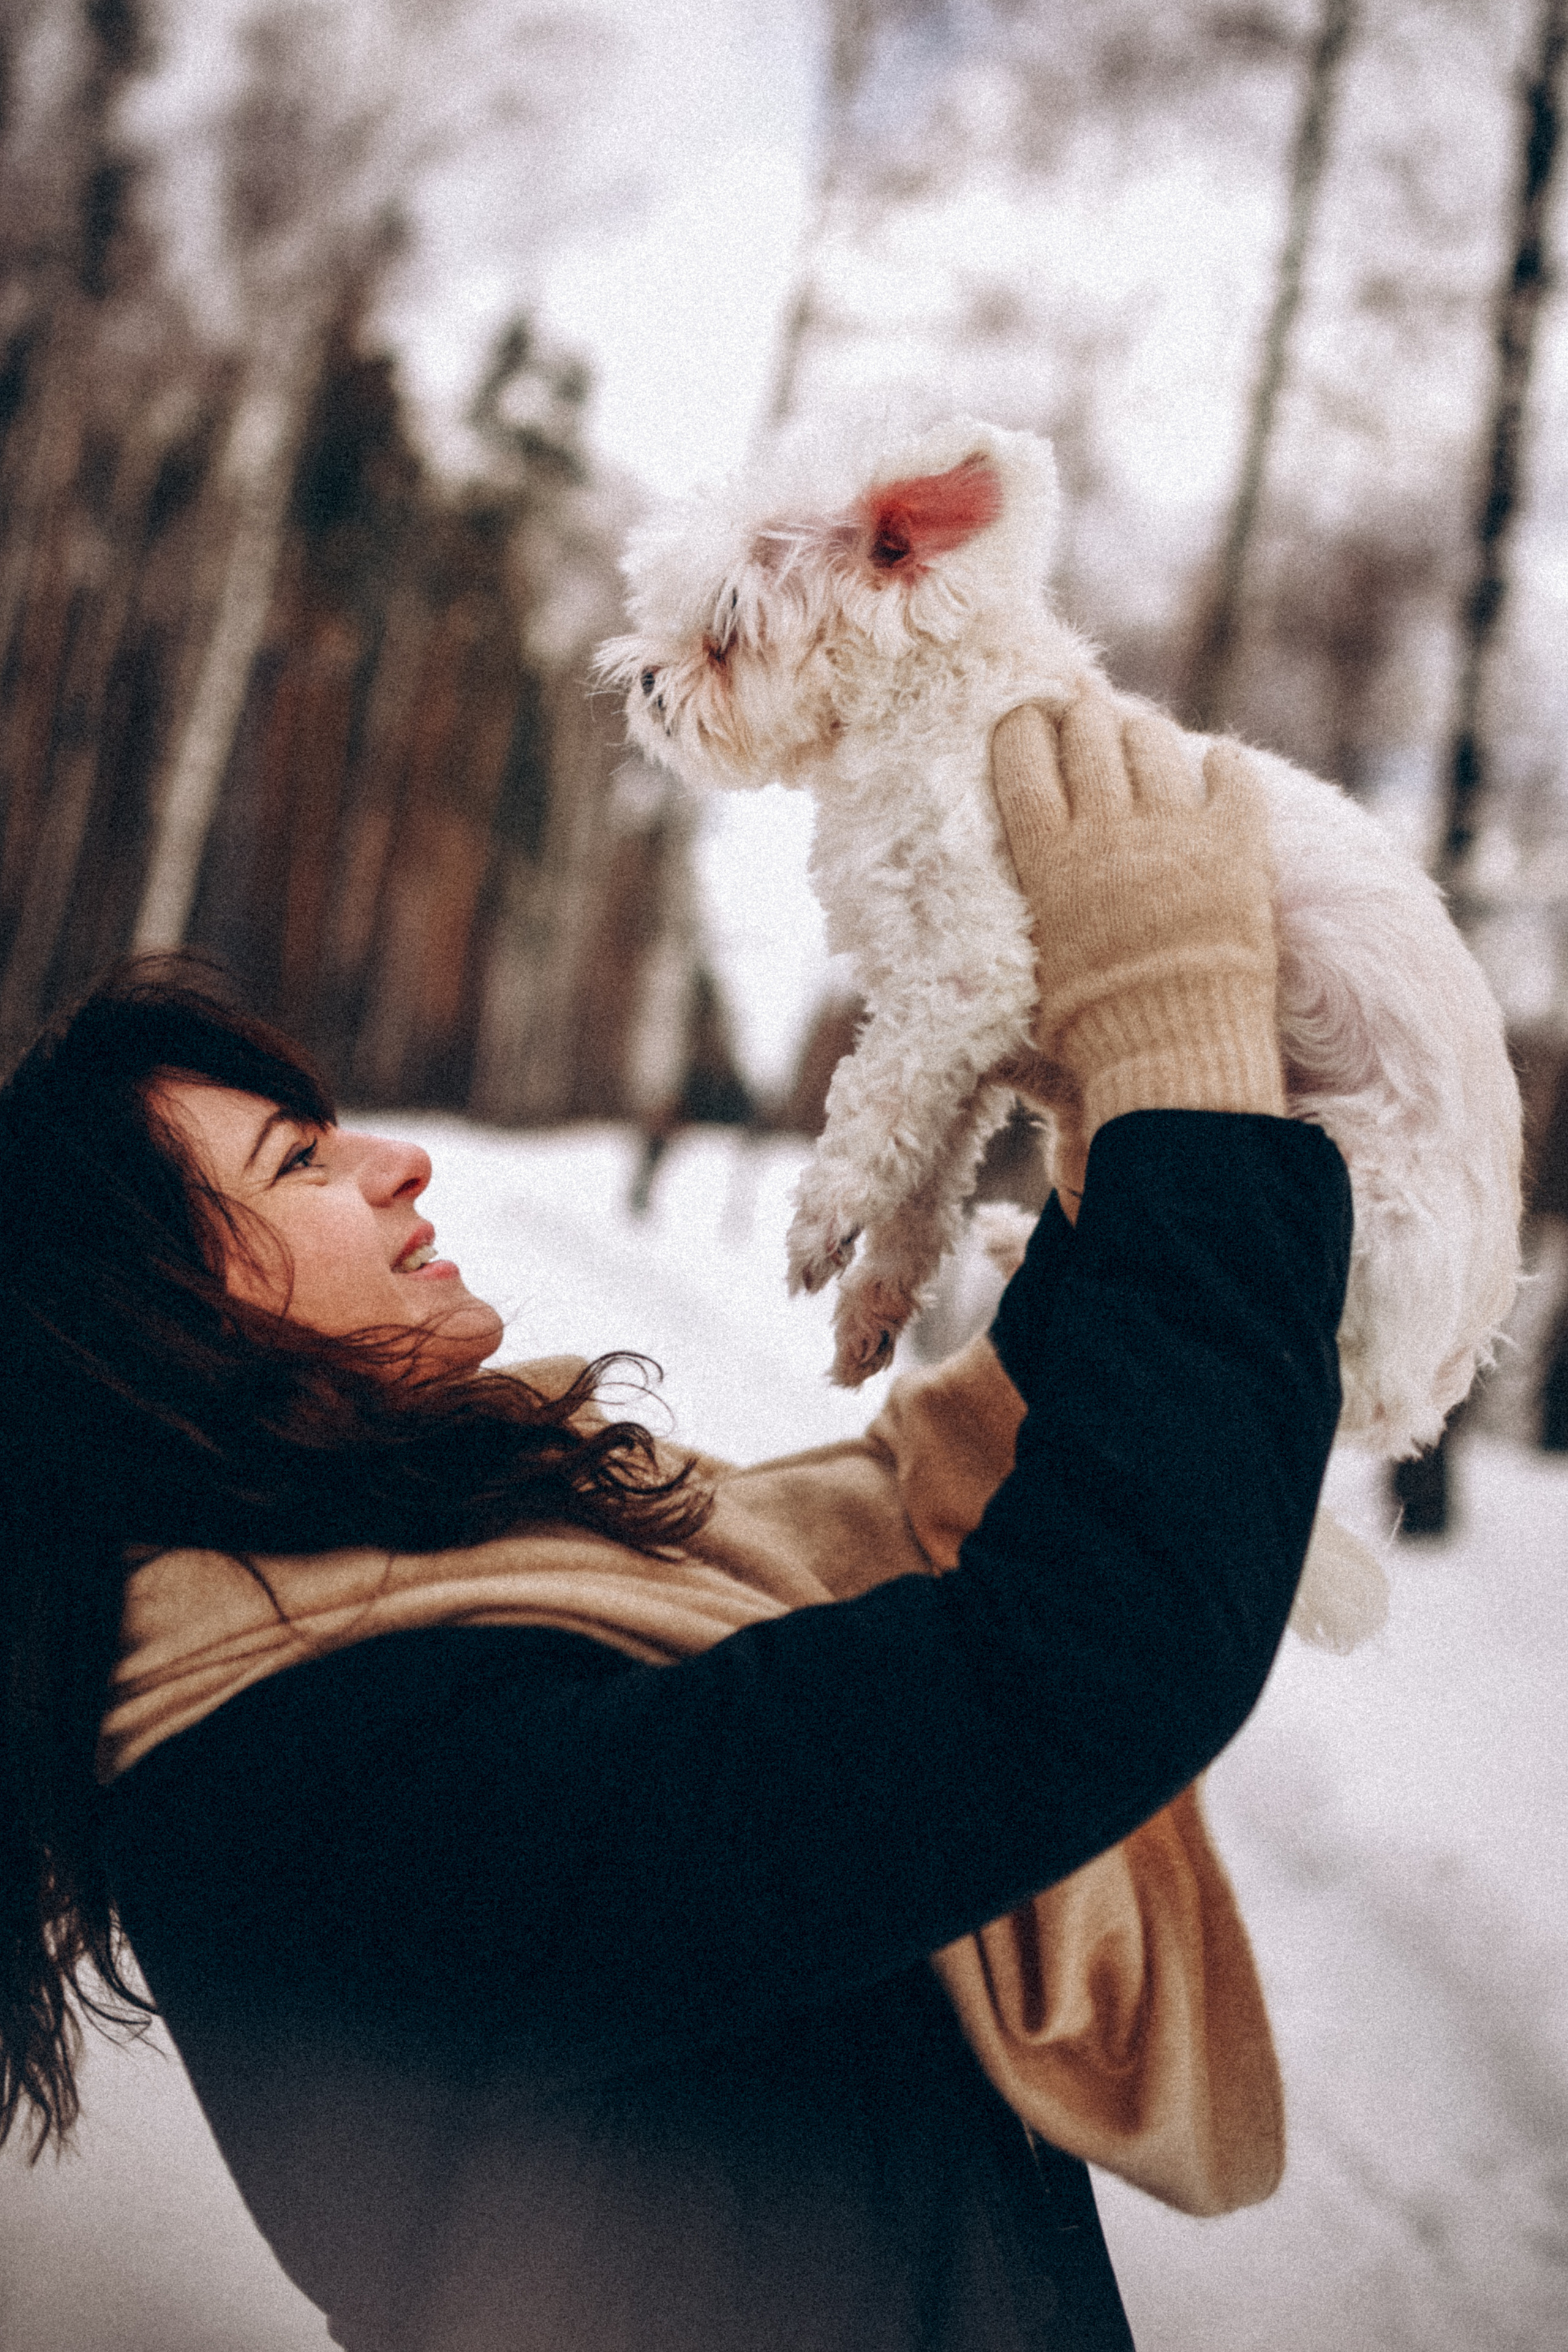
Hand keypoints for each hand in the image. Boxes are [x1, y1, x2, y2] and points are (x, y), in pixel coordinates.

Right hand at [990, 690, 1283, 1214]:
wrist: (1176, 1060)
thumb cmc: (1091, 1035)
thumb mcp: (1028, 976)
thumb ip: (1013, 923)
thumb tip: (972, 920)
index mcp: (1046, 859)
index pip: (1021, 755)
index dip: (1023, 724)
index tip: (1027, 717)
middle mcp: (1106, 830)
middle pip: (1086, 732)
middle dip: (1081, 713)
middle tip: (1082, 712)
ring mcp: (1174, 832)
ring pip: (1151, 739)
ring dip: (1141, 731)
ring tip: (1139, 736)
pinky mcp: (1236, 845)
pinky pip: (1231, 773)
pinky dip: (1223, 761)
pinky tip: (1217, 760)